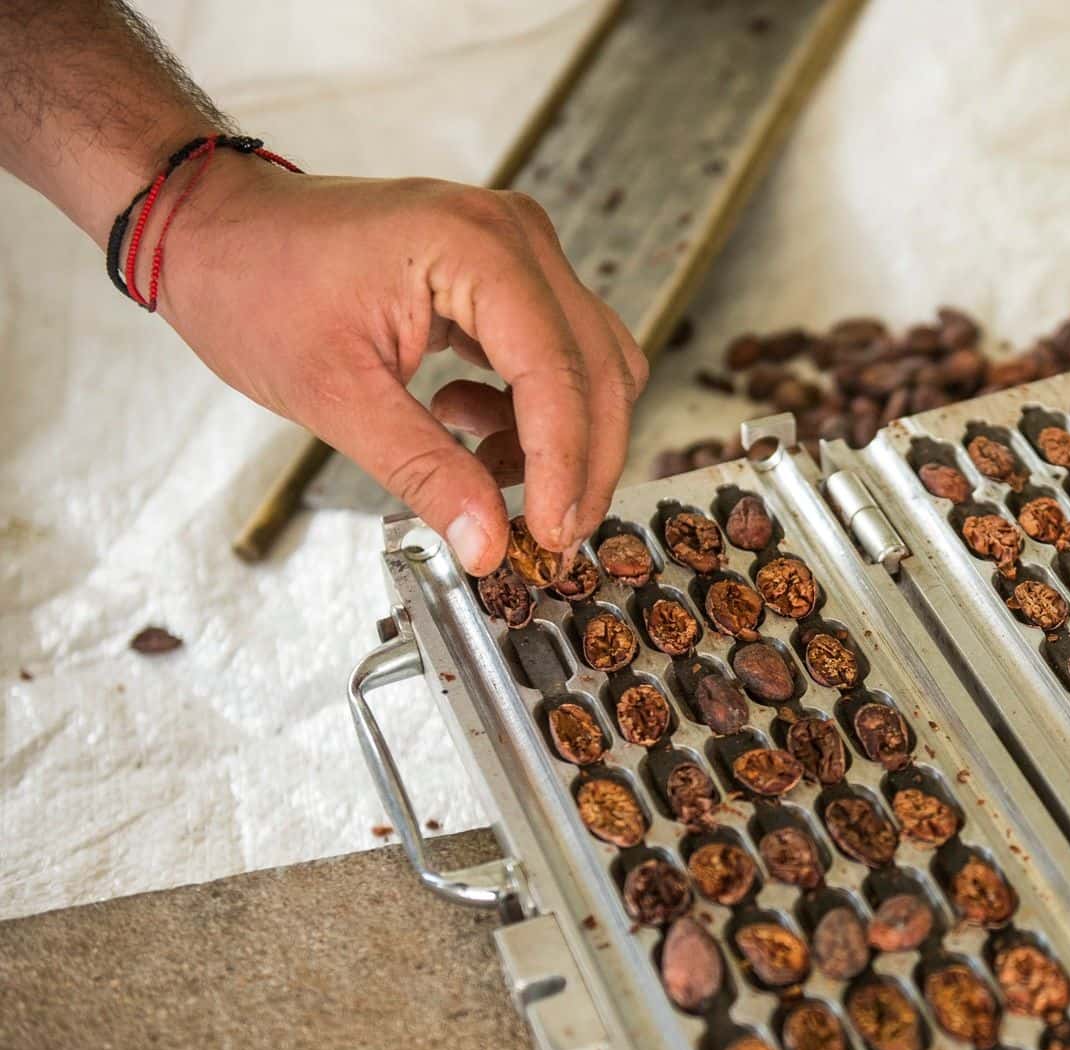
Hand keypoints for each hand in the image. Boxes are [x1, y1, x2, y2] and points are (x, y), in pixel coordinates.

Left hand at [158, 154, 645, 571]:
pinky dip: (534, 409)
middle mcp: (514, 235)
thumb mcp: (334, 395)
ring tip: (489, 473)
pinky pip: (558, 351)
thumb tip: (487, 544)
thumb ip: (424, 470)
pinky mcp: (507, 270)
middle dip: (581, 462)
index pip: (556, 372)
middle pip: (597, 369)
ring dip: (562, 437)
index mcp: (475, 247)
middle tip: (549, 535)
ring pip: (592, 364)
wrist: (214, 227)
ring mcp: (517, 248)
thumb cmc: (253, 282)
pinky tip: (466, 424)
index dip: (563, 466)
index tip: (550, 536)